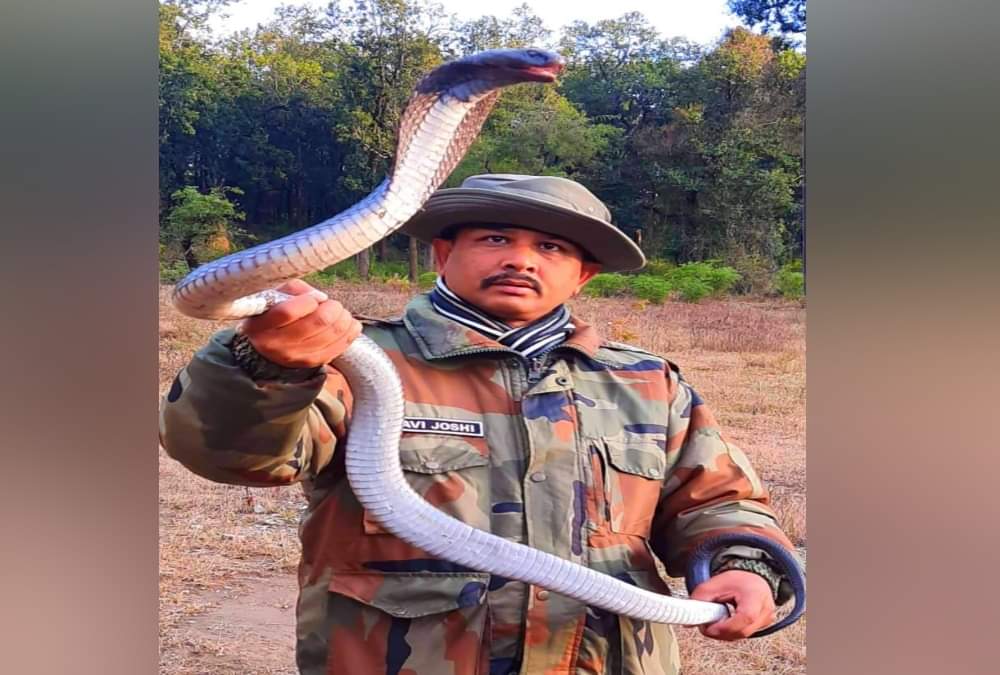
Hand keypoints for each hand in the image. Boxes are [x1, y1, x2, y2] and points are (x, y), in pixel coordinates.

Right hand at [240, 279, 361, 368]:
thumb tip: (321, 297)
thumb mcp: (274, 296)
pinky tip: (350, 325)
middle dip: (333, 308)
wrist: (267, 347)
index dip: (308, 301)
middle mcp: (276, 344)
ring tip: (340, 313)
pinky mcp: (311, 363)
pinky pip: (338, 348)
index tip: (313, 299)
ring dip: (344, 319)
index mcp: (261, 324)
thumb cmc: (273, 315)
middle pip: (318, 322)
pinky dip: (349, 333)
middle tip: (332, 304)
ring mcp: (295, 356)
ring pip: (331, 334)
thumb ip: (296, 289)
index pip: (288, 312)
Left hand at [690, 570, 775, 640]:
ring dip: (726, 633)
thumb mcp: (715, 584)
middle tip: (707, 625)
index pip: (745, 618)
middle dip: (721, 632)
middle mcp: (765, 610)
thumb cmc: (737, 579)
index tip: (709, 627)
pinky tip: (726, 622)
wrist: (752, 577)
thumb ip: (700, 600)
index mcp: (755, 596)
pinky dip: (732, 631)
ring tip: (716, 620)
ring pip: (743, 635)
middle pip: (743, 631)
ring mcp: (766, 619)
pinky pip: (745, 634)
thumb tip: (688, 620)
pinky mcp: (763, 625)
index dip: (725, 626)